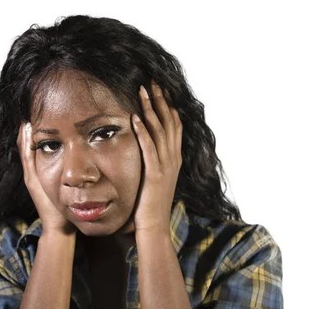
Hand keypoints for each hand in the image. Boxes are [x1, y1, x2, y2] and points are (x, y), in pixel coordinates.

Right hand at [16, 122, 75, 235]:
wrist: (59, 226)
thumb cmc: (67, 208)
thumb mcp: (69, 188)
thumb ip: (71, 175)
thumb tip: (81, 162)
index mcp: (42, 172)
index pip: (36, 146)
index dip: (36, 131)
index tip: (41, 115)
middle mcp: (33, 172)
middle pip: (27, 144)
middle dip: (29, 128)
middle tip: (31, 110)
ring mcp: (31, 175)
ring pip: (24, 148)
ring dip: (25, 132)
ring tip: (27, 116)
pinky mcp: (30, 179)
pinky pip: (27, 157)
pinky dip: (25, 142)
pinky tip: (27, 129)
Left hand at [132, 80, 182, 232]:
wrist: (155, 226)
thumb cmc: (152, 204)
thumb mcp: (157, 179)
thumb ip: (156, 162)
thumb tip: (149, 150)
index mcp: (174, 159)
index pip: (174, 126)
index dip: (168, 106)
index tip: (160, 89)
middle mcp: (173, 159)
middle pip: (169, 122)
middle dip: (160, 100)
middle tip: (152, 81)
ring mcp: (166, 166)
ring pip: (160, 131)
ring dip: (151, 109)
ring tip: (142, 91)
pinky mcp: (155, 174)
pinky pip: (149, 148)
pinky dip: (143, 131)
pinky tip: (135, 118)